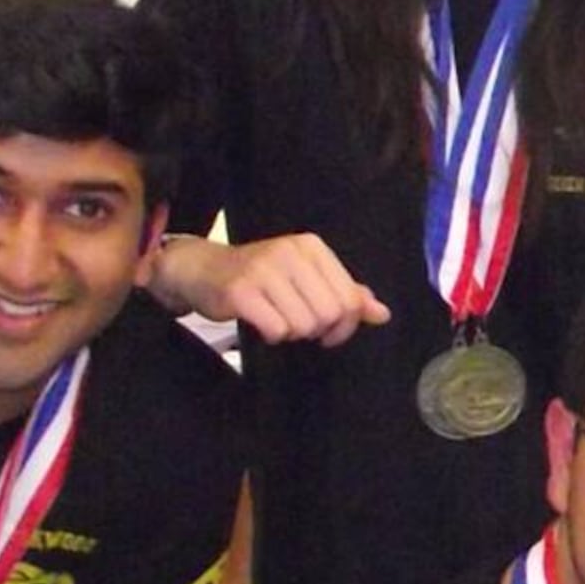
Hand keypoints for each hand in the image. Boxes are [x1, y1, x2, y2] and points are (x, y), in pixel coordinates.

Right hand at [154, 231, 387, 344]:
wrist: (202, 269)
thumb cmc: (260, 276)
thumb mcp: (306, 277)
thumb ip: (345, 293)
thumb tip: (382, 313)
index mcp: (312, 247)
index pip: (350, 298)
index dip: (346, 325)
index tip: (331, 332)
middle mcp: (290, 253)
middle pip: (330, 313)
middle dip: (319, 331)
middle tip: (302, 328)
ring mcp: (264, 270)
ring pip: (304, 324)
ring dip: (293, 333)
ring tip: (279, 321)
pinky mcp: (241, 291)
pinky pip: (276, 328)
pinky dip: (273, 335)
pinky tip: (263, 324)